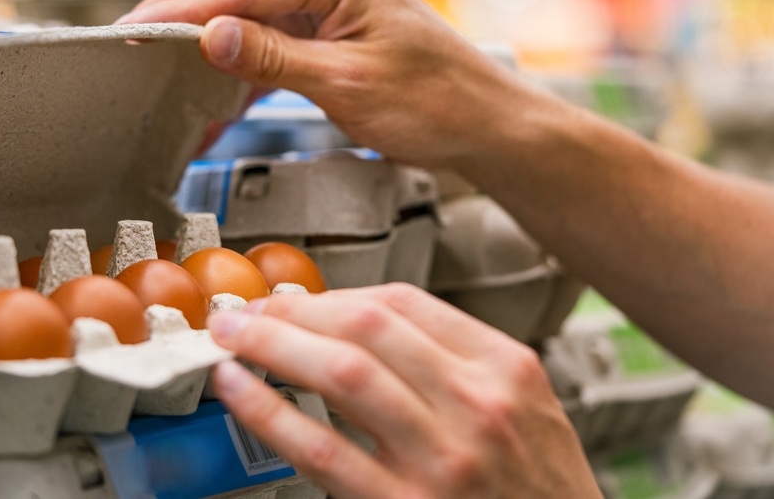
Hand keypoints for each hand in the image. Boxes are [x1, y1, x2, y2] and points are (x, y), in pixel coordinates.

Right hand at [118, 0, 546, 169]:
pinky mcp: (327, 30)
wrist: (484, 125)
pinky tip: (212, 99)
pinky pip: (266, 38)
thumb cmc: (436, 103)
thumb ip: (273, 58)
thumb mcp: (347, 85)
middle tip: (128, 44)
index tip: (132, 36)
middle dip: (177, 11)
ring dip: (203, 38)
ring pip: (243, 7)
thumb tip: (208, 36)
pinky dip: (235, 66)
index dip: (179, 12)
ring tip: (158, 69)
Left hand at [207, 284, 601, 498]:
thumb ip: (454, 363)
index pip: (403, 303)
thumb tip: (359, 327)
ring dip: (273, 345)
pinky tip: (239, 391)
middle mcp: (476, 403)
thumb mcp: (524, 407)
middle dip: (294, 310)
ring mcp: (442, 457)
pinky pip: (322, 449)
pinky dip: (269, 411)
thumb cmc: (540, 489)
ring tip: (234, 338)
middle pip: (366, 326)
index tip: (295, 299)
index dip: (333, 294)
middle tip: (250, 311)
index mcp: (505, 367)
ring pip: (342, 372)